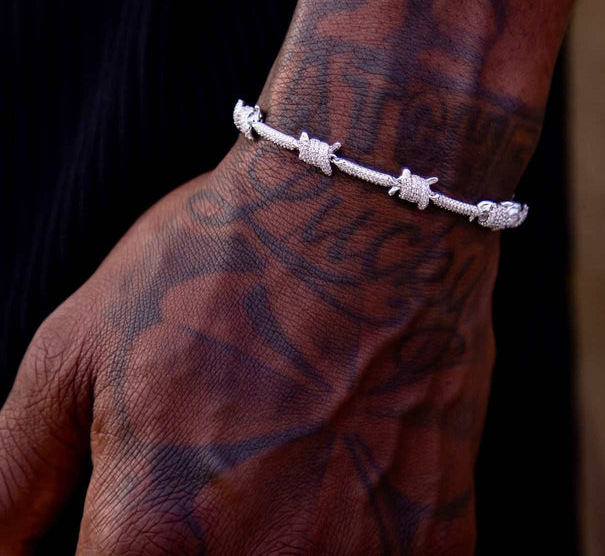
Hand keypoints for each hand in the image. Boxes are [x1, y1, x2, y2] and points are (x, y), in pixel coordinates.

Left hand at [0, 136, 498, 553]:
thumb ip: (12, 482)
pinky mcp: (439, 539)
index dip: (120, 543)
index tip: (149, 503)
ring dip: (284, 535)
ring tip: (290, 445)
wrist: (368, 206)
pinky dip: (361, 535)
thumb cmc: (227, 256)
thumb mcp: (82, 346)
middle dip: (198, 539)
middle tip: (230, 454)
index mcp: (149, 538)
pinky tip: (354, 462)